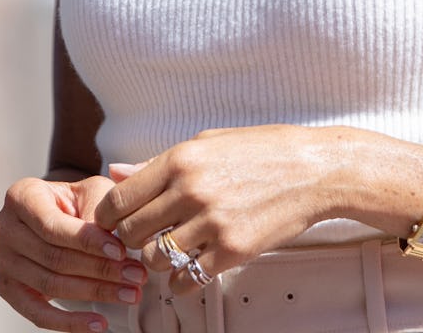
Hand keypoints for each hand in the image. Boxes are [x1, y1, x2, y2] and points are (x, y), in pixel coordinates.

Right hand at [0, 175, 147, 331]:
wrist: (59, 208)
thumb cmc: (75, 198)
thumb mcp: (91, 191)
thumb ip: (99, 212)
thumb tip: (116, 241)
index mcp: (21, 196)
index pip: (54, 226)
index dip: (88, 241)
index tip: (120, 251)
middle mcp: (6, 229)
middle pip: (54, 258)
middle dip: (100, 269)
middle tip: (134, 275)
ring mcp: (4, 261)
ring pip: (51, 285)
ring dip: (94, 293)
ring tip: (127, 294)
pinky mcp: (9, 289)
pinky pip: (37, 313)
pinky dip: (69, 322)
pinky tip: (96, 323)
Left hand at [95, 125, 336, 292]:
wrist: (314, 169)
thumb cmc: (263, 150)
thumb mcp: (209, 141)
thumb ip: (159, 162)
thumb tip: (116, 171)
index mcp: (181, 159)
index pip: (119, 199)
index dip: (108, 216)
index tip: (114, 222)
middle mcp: (191, 190)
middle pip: (130, 233)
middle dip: (132, 239)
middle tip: (145, 237)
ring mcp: (212, 222)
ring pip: (153, 260)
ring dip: (157, 260)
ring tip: (173, 249)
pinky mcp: (232, 250)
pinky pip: (185, 280)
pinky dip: (181, 281)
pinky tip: (192, 266)